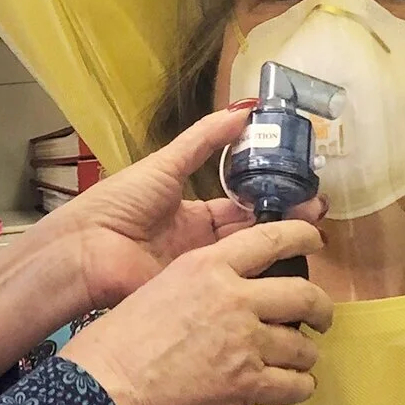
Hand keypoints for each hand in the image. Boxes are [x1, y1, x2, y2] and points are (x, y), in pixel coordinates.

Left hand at [0, 107, 320, 380]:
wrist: (86, 251)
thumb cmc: (119, 204)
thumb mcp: (166, 166)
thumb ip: (204, 140)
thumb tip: (244, 109)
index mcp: (190, 213)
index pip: (240, 205)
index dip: (271, 197)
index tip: (304, 189)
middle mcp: (199, 243)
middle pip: (251, 232)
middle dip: (285, 222)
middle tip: (319, 213)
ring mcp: (200, 271)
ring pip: (249, 258)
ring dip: (280, 246)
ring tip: (314, 233)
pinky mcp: (196, 294)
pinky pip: (233, 285)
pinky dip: (260, 276)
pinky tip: (289, 265)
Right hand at [60, 220, 332, 404]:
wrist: (108, 386)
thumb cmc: (117, 339)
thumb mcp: (159, 288)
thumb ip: (201, 287)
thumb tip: (225, 301)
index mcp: (208, 265)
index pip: (271, 238)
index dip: (303, 236)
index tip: (316, 241)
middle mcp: (235, 297)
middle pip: (303, 294)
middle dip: (321, 308)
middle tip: (321, 317)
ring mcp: (246, 341)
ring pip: (303, 346)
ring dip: (305, 356)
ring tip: (298, 363)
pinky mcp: (249, 383)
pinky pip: (294, 385)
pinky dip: (298, 388)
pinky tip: (291, 388)